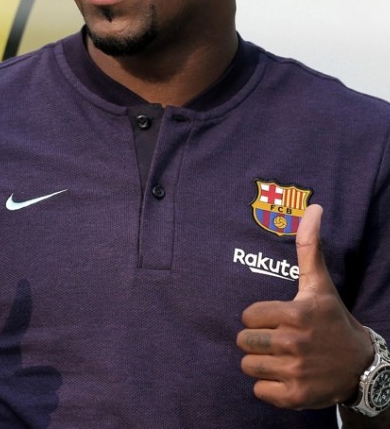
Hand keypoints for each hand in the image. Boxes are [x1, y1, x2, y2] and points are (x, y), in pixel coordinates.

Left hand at [237, 204, 371, 408]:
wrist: (361, 365)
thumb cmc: (331, 319)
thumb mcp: (319, 284)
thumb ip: (310, 247)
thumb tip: (314, 207)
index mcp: (296, 314)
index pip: (247, 316)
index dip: (259, 318)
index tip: (279, 320)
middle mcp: (296, 343)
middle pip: (244, 342)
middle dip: (258, 342)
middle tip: (280, 341)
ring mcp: (297, 371)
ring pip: (248, 366)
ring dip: (261, 364)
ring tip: (284, 358)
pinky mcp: (296, 396)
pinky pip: (259, 391)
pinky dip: (269, 388)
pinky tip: (288, 378)